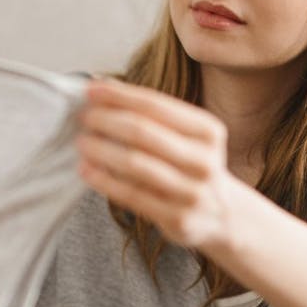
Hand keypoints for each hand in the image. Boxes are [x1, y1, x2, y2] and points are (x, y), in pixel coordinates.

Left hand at [74, 78, 246, 252]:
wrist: (224, 216)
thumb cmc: (193, 167)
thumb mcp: (188, 138)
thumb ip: (154, 116)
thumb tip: (103, 89)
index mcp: (207, 131)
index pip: (155, 105)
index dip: (119, 96)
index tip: (91, 90)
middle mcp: (203, 159)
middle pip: (143, 132)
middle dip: (107, 120)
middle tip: (84, 117)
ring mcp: (192, 191)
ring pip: (135, 164)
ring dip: (101, 149)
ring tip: (81, 142)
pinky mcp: (177, 218)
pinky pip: (132, 195)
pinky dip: (104, 180)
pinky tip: (86, 170)